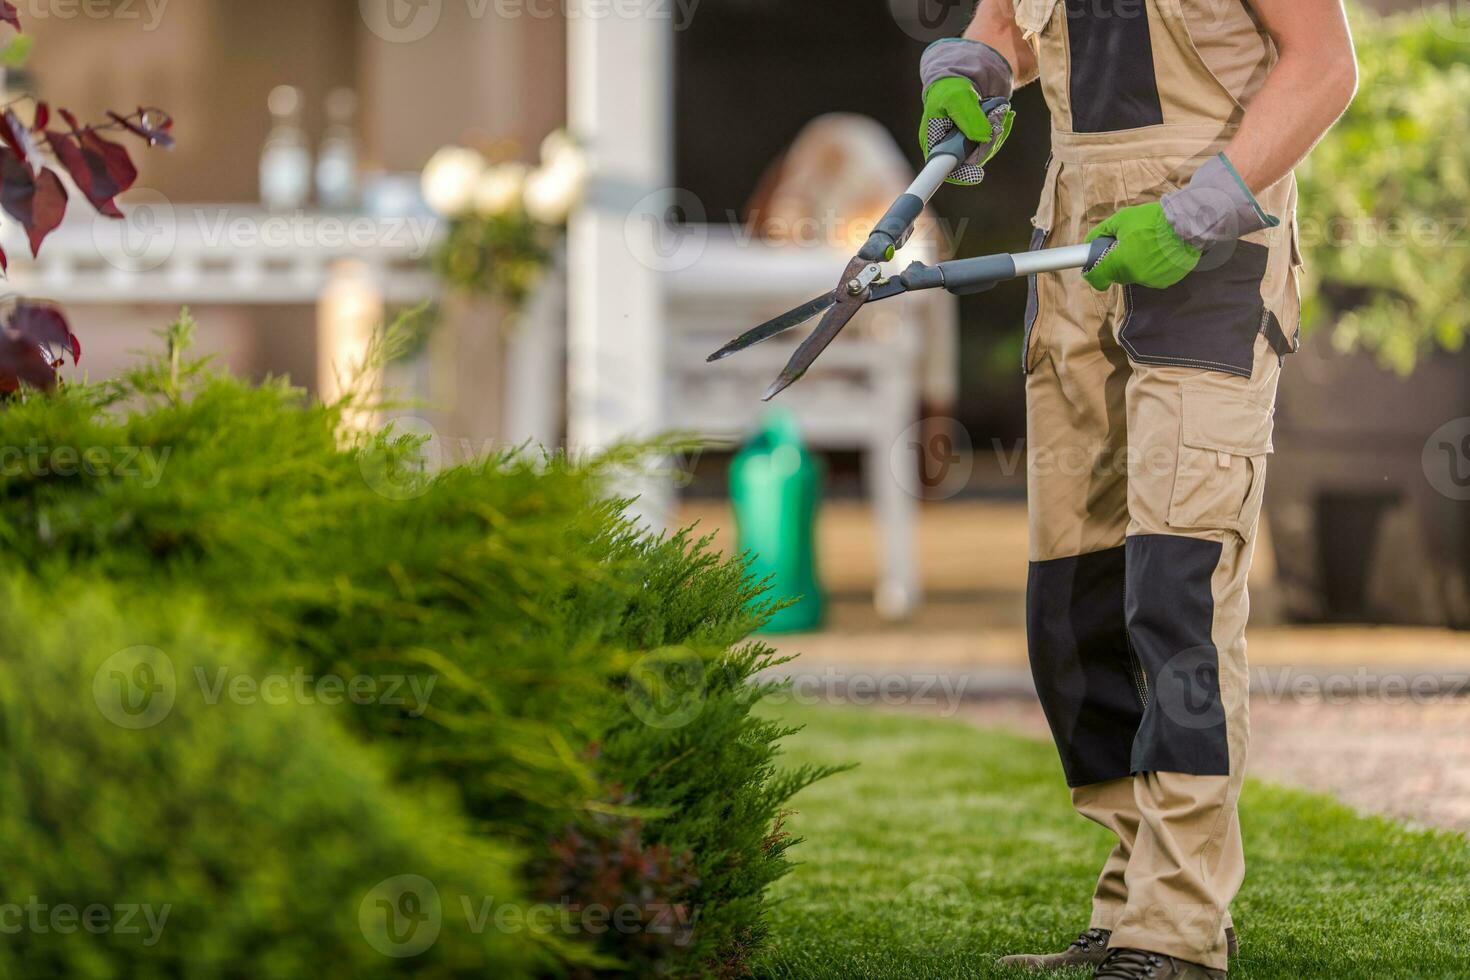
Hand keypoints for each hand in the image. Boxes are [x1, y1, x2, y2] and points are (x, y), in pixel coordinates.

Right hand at [918, 38, 1015, 183]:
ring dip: (997, 133)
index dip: (961, 174)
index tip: (977, 172)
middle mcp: (947, 149)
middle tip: (996, 122)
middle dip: (987, 144)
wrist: (961, 76)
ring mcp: (962, 146)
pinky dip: (1001, 129)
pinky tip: (1004, 115)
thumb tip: (984, 137)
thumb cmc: (950, 85)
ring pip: (984, 153)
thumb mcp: (957, 96)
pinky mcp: (976, 141)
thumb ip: (969, 117)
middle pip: (969, 163)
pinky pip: (992, 144)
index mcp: (933, 142)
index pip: (943, 169)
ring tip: (999, 111)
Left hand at [1083, 203, 1201, 290]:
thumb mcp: (1121, 219)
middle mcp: (1135, 276)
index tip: (1093, 266)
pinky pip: (1151, 276)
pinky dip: (1151, 267)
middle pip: (1116, 276)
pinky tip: (1159, 251)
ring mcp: (1152, 281)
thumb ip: (1101, 233)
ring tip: (1147, 244)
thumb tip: (1090, 243)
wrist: (1189, 222)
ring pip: (1134, 276)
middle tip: (1126, 244)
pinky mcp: (1166, 281)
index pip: (1097, 279)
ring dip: (1135, 264)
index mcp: (1120, 263)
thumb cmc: (1153, 219)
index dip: (1092, 272)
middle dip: (1117, 262)